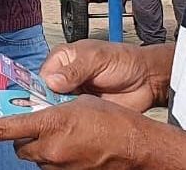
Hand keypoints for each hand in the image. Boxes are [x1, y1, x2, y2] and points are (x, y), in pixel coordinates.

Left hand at [0, 95, 152, 168]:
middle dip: (25, 138)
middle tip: (42, 128)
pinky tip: (73, 150)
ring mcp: (59, 167)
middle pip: (20, 146)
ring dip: (42, 149)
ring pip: (35, 158)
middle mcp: (51, 148)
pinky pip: (51, 167)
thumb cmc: (111, 120)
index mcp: (51, 124)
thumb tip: (36, 115)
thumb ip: (51, 109)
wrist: (134, 147)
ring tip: (67, 138)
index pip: (8, 128)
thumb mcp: (77, 103)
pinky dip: (55, 159)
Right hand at [40, 40, 170, 112]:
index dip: (39, 91)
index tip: (41, 103)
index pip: (41, 77)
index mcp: (62, 59)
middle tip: (54, 115)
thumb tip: (52, 80)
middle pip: (44, 95)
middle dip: (47, 106)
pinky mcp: (82, 111)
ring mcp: (72, 96)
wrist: (147, 79)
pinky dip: (70, 125)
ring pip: (55, 110)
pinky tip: (73, 128)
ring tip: (66, 121)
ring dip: (59, 116)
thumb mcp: (97, 59)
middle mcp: (63, 78)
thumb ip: (74, 70)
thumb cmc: (123, 61)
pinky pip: (70, 120)